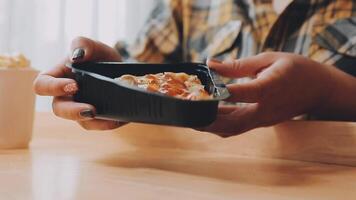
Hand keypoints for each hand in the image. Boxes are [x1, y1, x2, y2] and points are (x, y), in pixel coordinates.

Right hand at [34, 37, 125, 129]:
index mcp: (58, 77)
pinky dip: (109, 123)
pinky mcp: (97, 118)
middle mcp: (66, 96)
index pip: (42, 85)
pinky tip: (118, 119)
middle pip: (58, 109)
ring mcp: (81, 108)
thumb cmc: (101, 58)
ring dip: (94, 121)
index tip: (74, 85)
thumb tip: (77, 56)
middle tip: (91, 109)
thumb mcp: (96, 47)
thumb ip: (84, 44)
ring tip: (109, 117)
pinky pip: (99, 125)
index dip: (52, 88)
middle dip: (73, 111)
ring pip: (81, 122)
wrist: (124, 71)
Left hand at [202, 52, 355, 136]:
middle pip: (234, 121)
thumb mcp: (269, 58)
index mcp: (271, 88)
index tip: (205, 91)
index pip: (245, 93)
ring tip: (191, 119)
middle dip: (209, 121)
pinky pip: (238, 127)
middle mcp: (266, 109)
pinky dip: (220, 125)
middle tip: (187, 116)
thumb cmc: (295, 69)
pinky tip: (206, 117)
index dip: (224, 93)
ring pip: (233, 128)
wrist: (317, 89)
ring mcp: (264, 119)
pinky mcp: (261, 123)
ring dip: (211, 126)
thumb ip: (239, 65)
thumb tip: (211, 63)